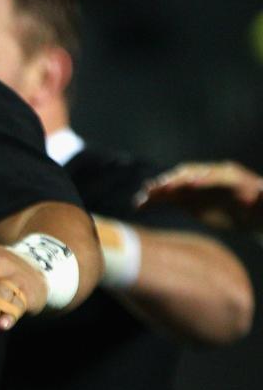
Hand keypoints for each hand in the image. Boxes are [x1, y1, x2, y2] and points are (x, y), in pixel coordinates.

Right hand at [139, 161, 262, 230]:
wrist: (250, 215)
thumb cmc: (259, 207)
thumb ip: (262, 197)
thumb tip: (262, 190)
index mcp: (228, 175)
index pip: (213, 174)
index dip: (202, 179)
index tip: (191, 185)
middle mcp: (207, 177)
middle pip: (188, 175)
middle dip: (175, 181)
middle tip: (161, 188)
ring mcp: (194, 187)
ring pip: (173, 185)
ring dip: (159, 190)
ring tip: (145, 195)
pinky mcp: (184, 199)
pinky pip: (166, 198)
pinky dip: (153, 201)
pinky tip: (139, 205)